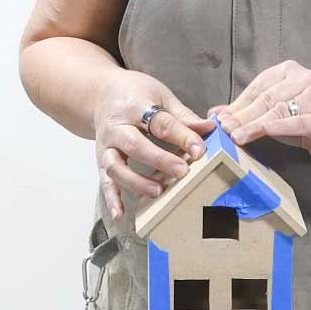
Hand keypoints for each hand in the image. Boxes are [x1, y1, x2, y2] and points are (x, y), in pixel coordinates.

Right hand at [93, 70, 215, 220]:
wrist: (100, 94)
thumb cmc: (135, 95)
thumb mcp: (160, 95)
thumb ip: (182, 115)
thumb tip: (210, 127)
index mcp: (134, 106)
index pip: (160, 122)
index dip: (181, 136)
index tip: (200, 150)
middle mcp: (116, 127)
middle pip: (134, 144)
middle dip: (158, 159)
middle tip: (181, 171)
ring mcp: (106, 146)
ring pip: (115, 166)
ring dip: (135, 181)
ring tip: (157, 191)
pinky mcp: (101, 161)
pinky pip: (104, 182)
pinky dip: (111, 199)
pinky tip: (121, 215)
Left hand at [211, 60, 310, 166]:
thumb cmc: (305, 122)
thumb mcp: (273, 114)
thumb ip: (247, 112)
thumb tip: (214, 113)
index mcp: (290, 71)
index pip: (257, 88)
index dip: (237, 105)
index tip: (219, 119)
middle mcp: (304, 78)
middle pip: (266, 99)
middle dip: (242, 116)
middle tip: (223, 129)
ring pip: (277, 111)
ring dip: (254, 125)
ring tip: (235, 136)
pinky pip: (296, 122)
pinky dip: (278, 127)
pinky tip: (263, 131)